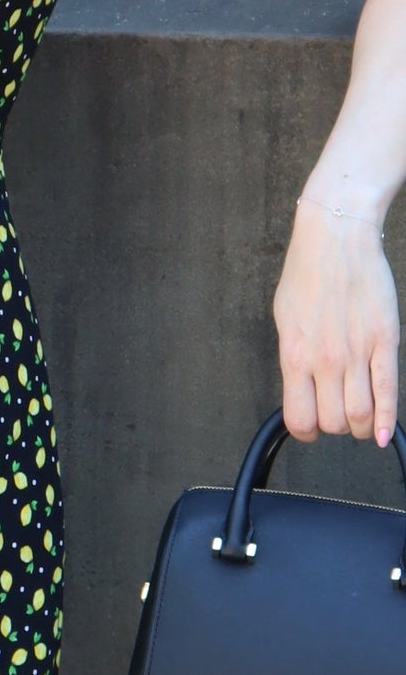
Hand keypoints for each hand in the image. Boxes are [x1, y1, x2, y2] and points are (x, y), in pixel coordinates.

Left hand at [273, 199, 399, 446]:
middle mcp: (325, 360)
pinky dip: (388, 422)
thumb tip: (300, 388)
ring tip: (359, 416)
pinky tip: (385, 435)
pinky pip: (388, 394)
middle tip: (336, 411)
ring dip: (361, 426)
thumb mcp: (284, 318)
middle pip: (333, 423)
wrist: (336, 239)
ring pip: (362, 417)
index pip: (299, 418)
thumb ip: (294, 356)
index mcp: (295, 354)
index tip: (310, 424)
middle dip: (334, 425)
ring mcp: (357, 353)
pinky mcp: (385, 343)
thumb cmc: (306, 273)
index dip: (305, 429)